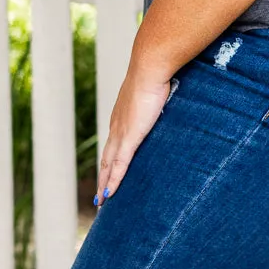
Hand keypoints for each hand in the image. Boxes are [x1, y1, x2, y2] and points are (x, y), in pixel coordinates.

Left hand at [95, 69, 172, 208]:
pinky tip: (109, 194)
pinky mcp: (129, 137)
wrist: (150, 67)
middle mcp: (117, 125)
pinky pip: (119, 165)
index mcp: (122, 115)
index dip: (108, 160)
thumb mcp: (155, 89)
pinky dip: (113, 181)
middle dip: (102, 177)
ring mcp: (121, 132)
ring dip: (104, 183)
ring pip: (108, 165)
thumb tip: (168, 96)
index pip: (113, 144)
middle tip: (100, 196)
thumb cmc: (155, 73)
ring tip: (101, 201)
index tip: (107, 173)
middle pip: (106, 158)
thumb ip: (157, 98)